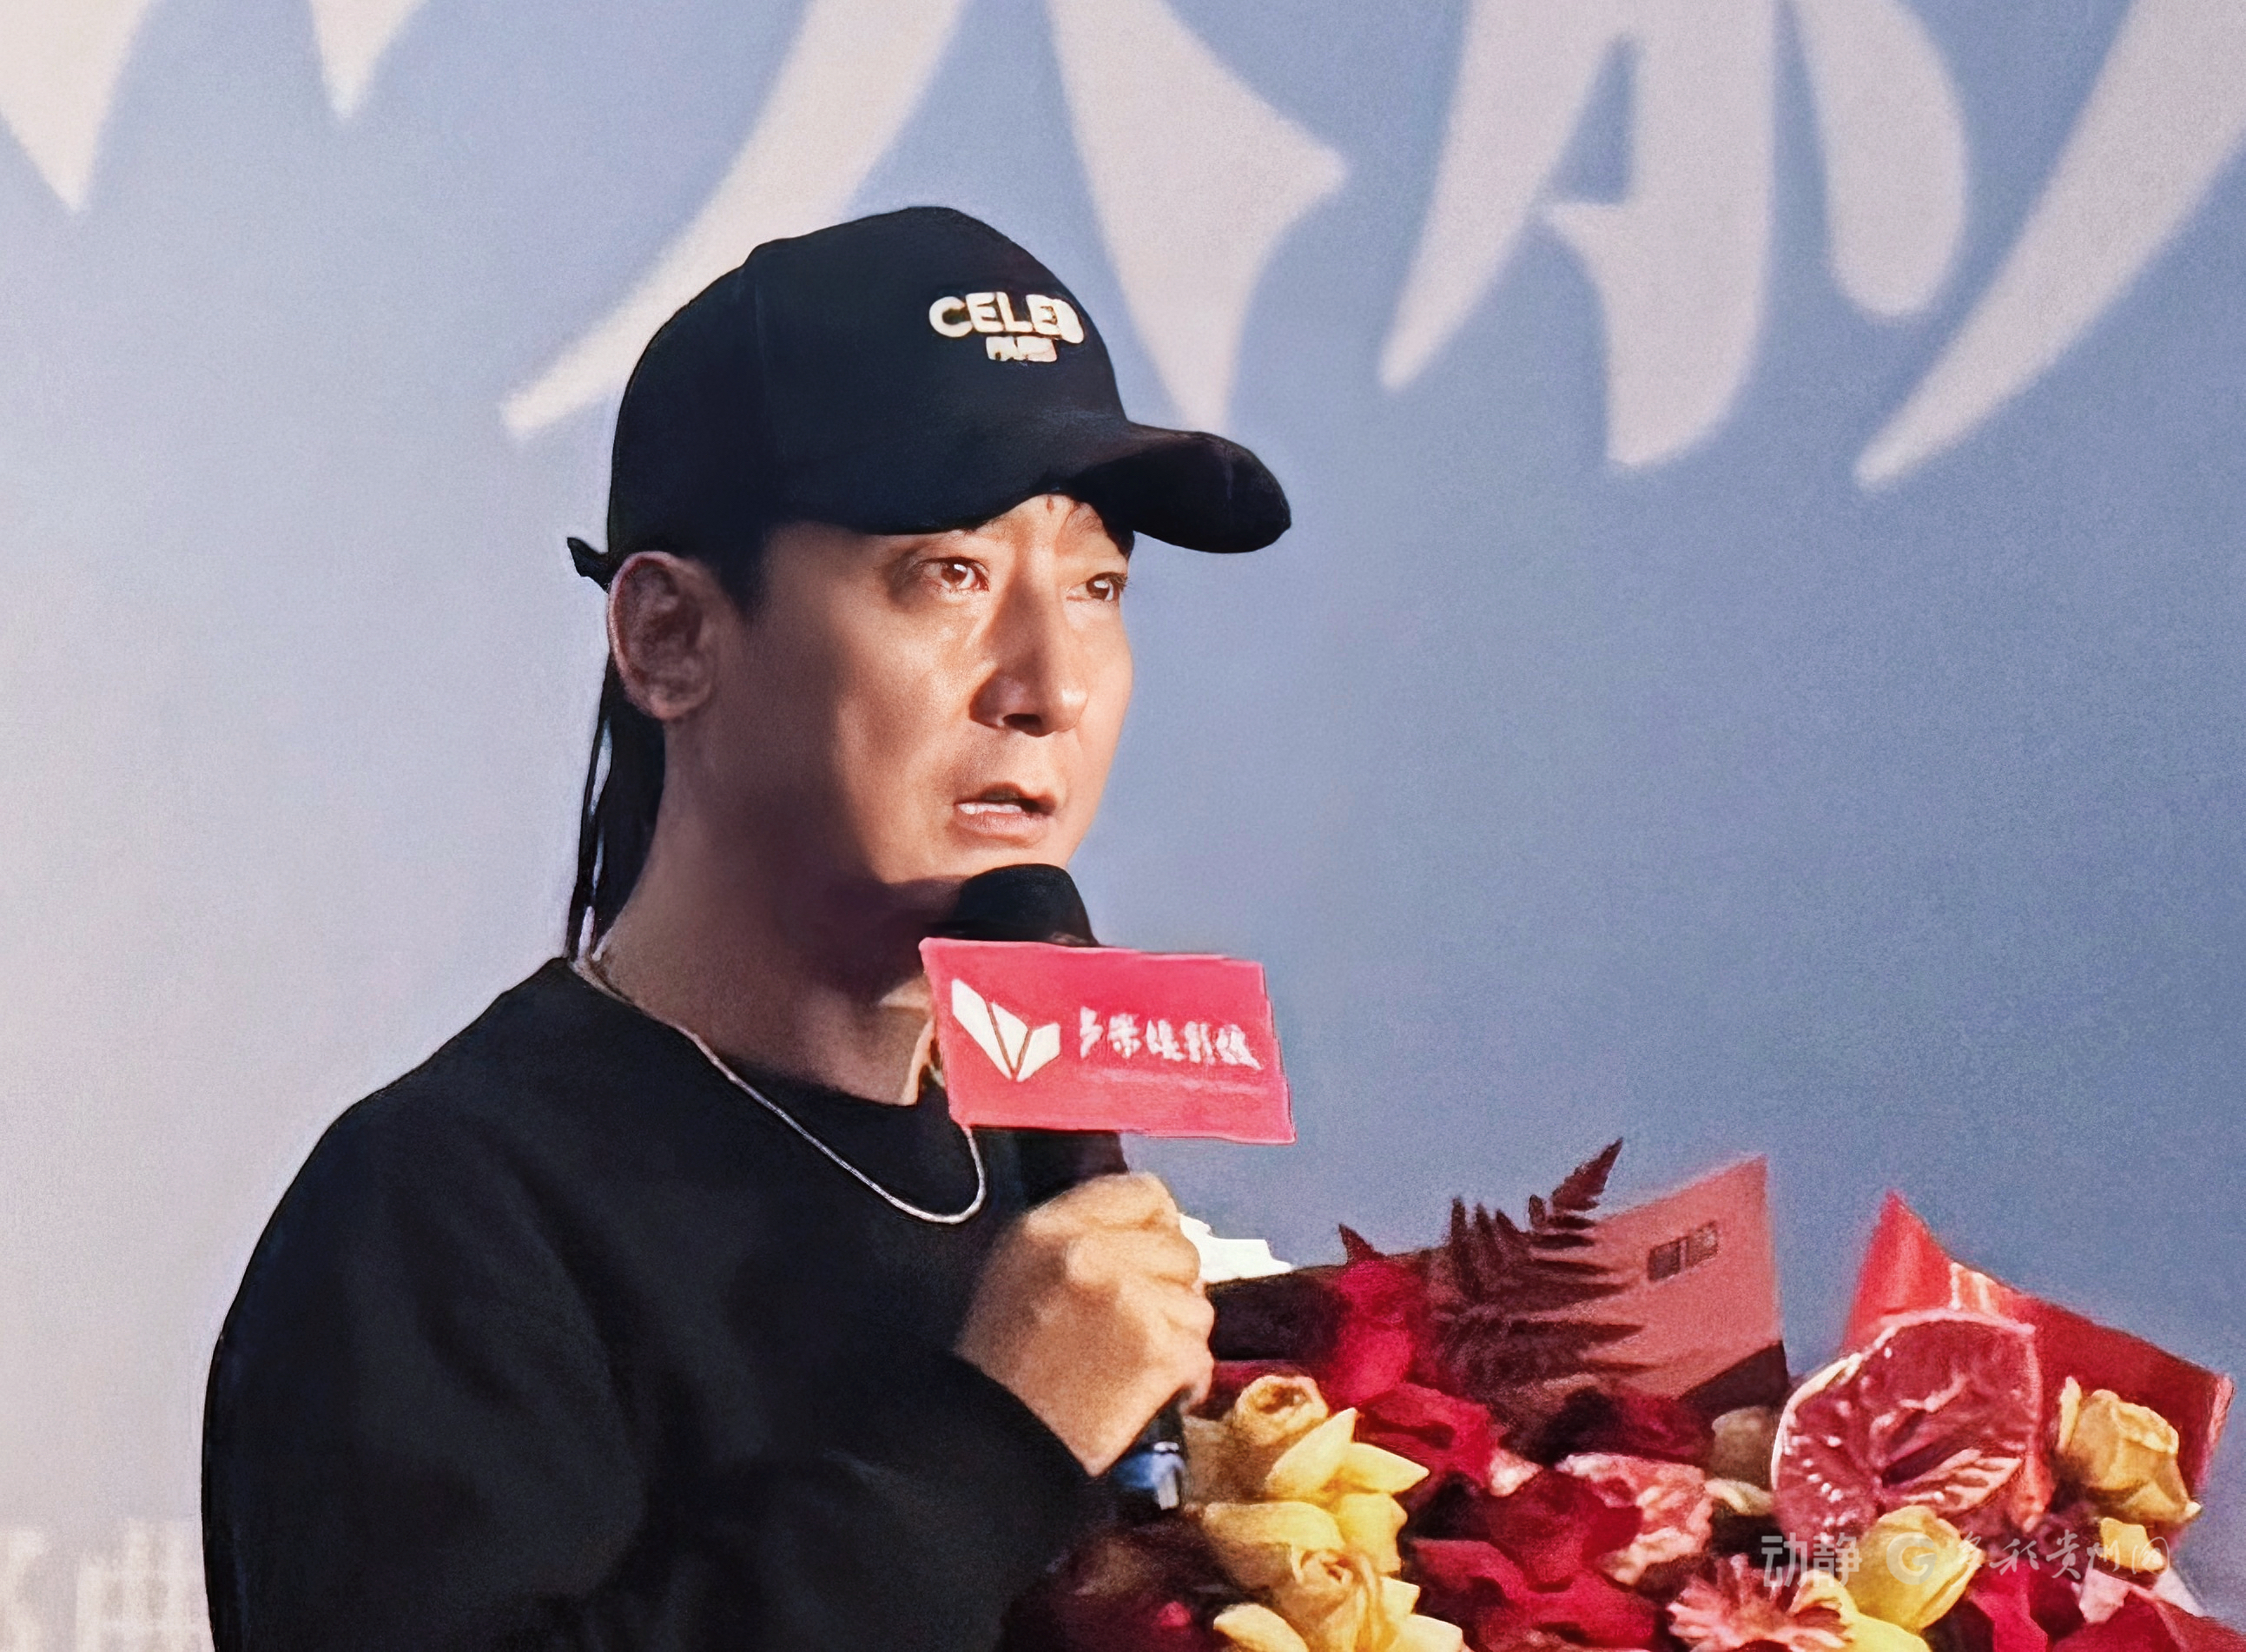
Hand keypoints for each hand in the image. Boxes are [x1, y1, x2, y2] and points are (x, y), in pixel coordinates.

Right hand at [955, 1173, 1213, 1473]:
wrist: (997, 1446)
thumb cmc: (1004, 1363)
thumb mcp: (1020, 1271)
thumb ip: (1081, 1236)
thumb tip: (1154, 1230)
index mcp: (1050, 1226)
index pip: (1145, 1192)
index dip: (1157, 1229)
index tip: (1148, 1264)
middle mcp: (1091, 1250)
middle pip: (1180, 1248)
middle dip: (1171, 1289)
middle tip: (1140, 1326)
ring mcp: (1129, 1298)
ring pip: (1197, 1303)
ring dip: (1179, 1337)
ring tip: (1138, 1366)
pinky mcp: (1158, 1349)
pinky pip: (1201, 1353)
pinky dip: (1187, 1381)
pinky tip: (1157, 1395)